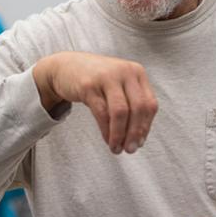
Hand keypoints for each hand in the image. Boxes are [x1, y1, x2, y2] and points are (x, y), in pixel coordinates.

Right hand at [32, 51, 157, 153]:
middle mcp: (124, 72)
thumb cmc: (97, 80)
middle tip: (130, 149)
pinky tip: (107, 139)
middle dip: (135, 133)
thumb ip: (132, 104)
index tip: (140, 142)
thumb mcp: (119, 85)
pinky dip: (106, 130)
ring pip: (121, 111)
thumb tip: (139, 138)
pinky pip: (102, 113)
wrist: (66, 66)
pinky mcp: (89, 85)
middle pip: (138, 108)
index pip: (150, 103)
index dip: (146, 126)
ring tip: (117, 148)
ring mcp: (106, 77)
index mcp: (137, 72)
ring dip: (120, 134)